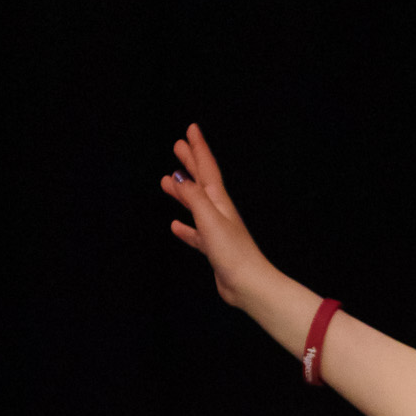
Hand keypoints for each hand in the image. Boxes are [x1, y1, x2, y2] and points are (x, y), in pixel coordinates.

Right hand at [162, 123, 270, 309]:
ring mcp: (216, 230)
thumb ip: (193, 197)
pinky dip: (185, 227)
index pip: (207, 168)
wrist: (249, 285)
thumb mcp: (209, 218)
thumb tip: (178, 179)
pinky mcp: (214, 249)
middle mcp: (219, 212)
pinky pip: (196, 234)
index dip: (198, 148)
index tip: (191, 130)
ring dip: (182, 192)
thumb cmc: (233, 252)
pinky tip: (175, 226)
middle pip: (201, 182)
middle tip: (178, 146)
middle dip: (190, 163)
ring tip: (166, 182)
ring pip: (195, 205)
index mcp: (219, 201)